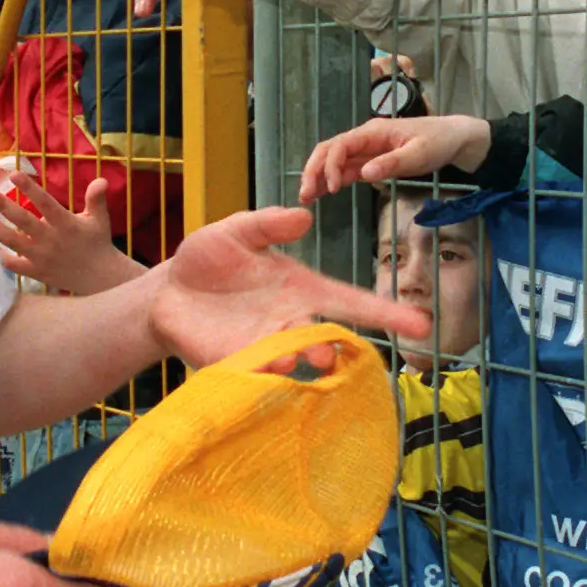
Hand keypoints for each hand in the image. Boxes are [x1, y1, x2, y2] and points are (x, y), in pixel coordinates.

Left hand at [0, 172, 143, 294]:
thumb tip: (101, 180)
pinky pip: (13, 264)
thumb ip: (96, 199)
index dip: (30, 188)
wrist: (99, 278)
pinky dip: (0, 256)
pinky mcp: (36, 272)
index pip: (46, 203)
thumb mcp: (99, 219)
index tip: (14, 174)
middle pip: (23, 221)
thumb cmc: (97, 243)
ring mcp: (41, 257)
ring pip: (13, 242)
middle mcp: (50, 240)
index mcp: (66, 224)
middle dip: (4, 206)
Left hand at [146, 205, 427, 367]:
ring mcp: (263, 345)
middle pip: (324, 337)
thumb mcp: (236, 230)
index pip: (350, 301)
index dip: (385, 313)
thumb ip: (267, 224)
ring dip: (297, 360)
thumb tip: (303, 215)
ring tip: (296, 357)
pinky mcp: (234, 362)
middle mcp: (289, 322)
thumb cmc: (208, 261)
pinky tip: (266, 367)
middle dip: (331, 346)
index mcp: (301, 289)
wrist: (165, 293)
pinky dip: (263, 371)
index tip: (420, 325)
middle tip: (328, 350)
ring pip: (292, 358)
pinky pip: (255, 371)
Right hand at [299, 115, 492, 201]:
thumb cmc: (438, 142)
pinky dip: (331, 180)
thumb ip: (393, 163)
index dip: (330, 165)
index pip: (341, 145)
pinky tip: (322, 194)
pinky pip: (345, 169)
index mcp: (373, 132)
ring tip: (306, 198)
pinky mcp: (370, 161)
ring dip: (318, 177)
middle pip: (329, 150)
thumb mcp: (420, 154)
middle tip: (304, 195)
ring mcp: (366, 150)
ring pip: (333, 160)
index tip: (331, 188)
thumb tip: (365, 174)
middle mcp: (364, 139)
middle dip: (314, 170)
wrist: (453, 139)